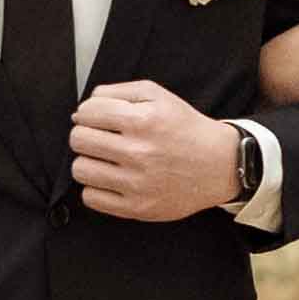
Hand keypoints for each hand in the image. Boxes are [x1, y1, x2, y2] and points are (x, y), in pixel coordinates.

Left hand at [69, 81, 245, 222]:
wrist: (220, 164)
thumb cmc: (185, 129)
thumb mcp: (158, 96)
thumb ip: (119, 91)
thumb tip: (85, 107)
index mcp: (143, 120)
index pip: (87, 112)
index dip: (86, 113)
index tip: (95, 118)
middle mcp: (139, 152)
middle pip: (78, 140)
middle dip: (84, 135)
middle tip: (98, 138)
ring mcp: (137, 183)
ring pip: (80, 170)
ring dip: (88, 161)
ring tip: (104, 159)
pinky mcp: (137, 208)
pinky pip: (91, 198)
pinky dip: (95, 188)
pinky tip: (110, 179)